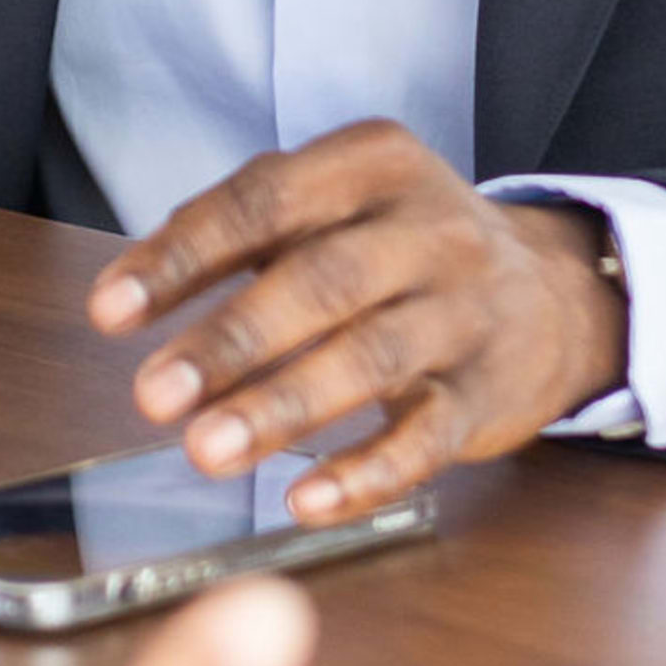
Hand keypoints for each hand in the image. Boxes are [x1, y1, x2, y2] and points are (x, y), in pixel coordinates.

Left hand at [88, 122, 624, 525]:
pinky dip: (365, 474)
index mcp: (374, 164)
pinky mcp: (490, 394)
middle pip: (322, 281)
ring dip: (282, 407)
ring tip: (206, 450)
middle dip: (230, 341)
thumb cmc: (403, 249)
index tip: (111, 311)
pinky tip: (306, 501)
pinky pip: (427, 438)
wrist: (554, 293)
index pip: (265, 200)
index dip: (183, 256)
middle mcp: (429, 230)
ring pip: (372, 359)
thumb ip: (244, 230)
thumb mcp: (337, 205)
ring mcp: (466, 313)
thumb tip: (135, 288)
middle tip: (153, 395)